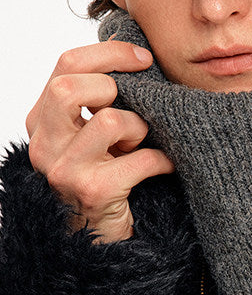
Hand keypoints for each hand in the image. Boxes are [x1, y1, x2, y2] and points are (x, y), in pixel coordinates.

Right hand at [25, 39, 174, 243]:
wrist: (100, 242)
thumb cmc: (105, 178)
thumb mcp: (90, 135)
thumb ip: (97, 99)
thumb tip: (134, 52)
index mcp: (41, 122)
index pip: (65, 65)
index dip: (109, 53)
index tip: (143, 59)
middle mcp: (45, 145)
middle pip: (70, 87)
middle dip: (114, 87)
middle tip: (136, 105)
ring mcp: (65, 171)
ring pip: (111, 120)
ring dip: (140, 126)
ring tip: (142, 142)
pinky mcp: (94, 193)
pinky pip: (141, 160)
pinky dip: (163, 159)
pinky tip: (166, 164)